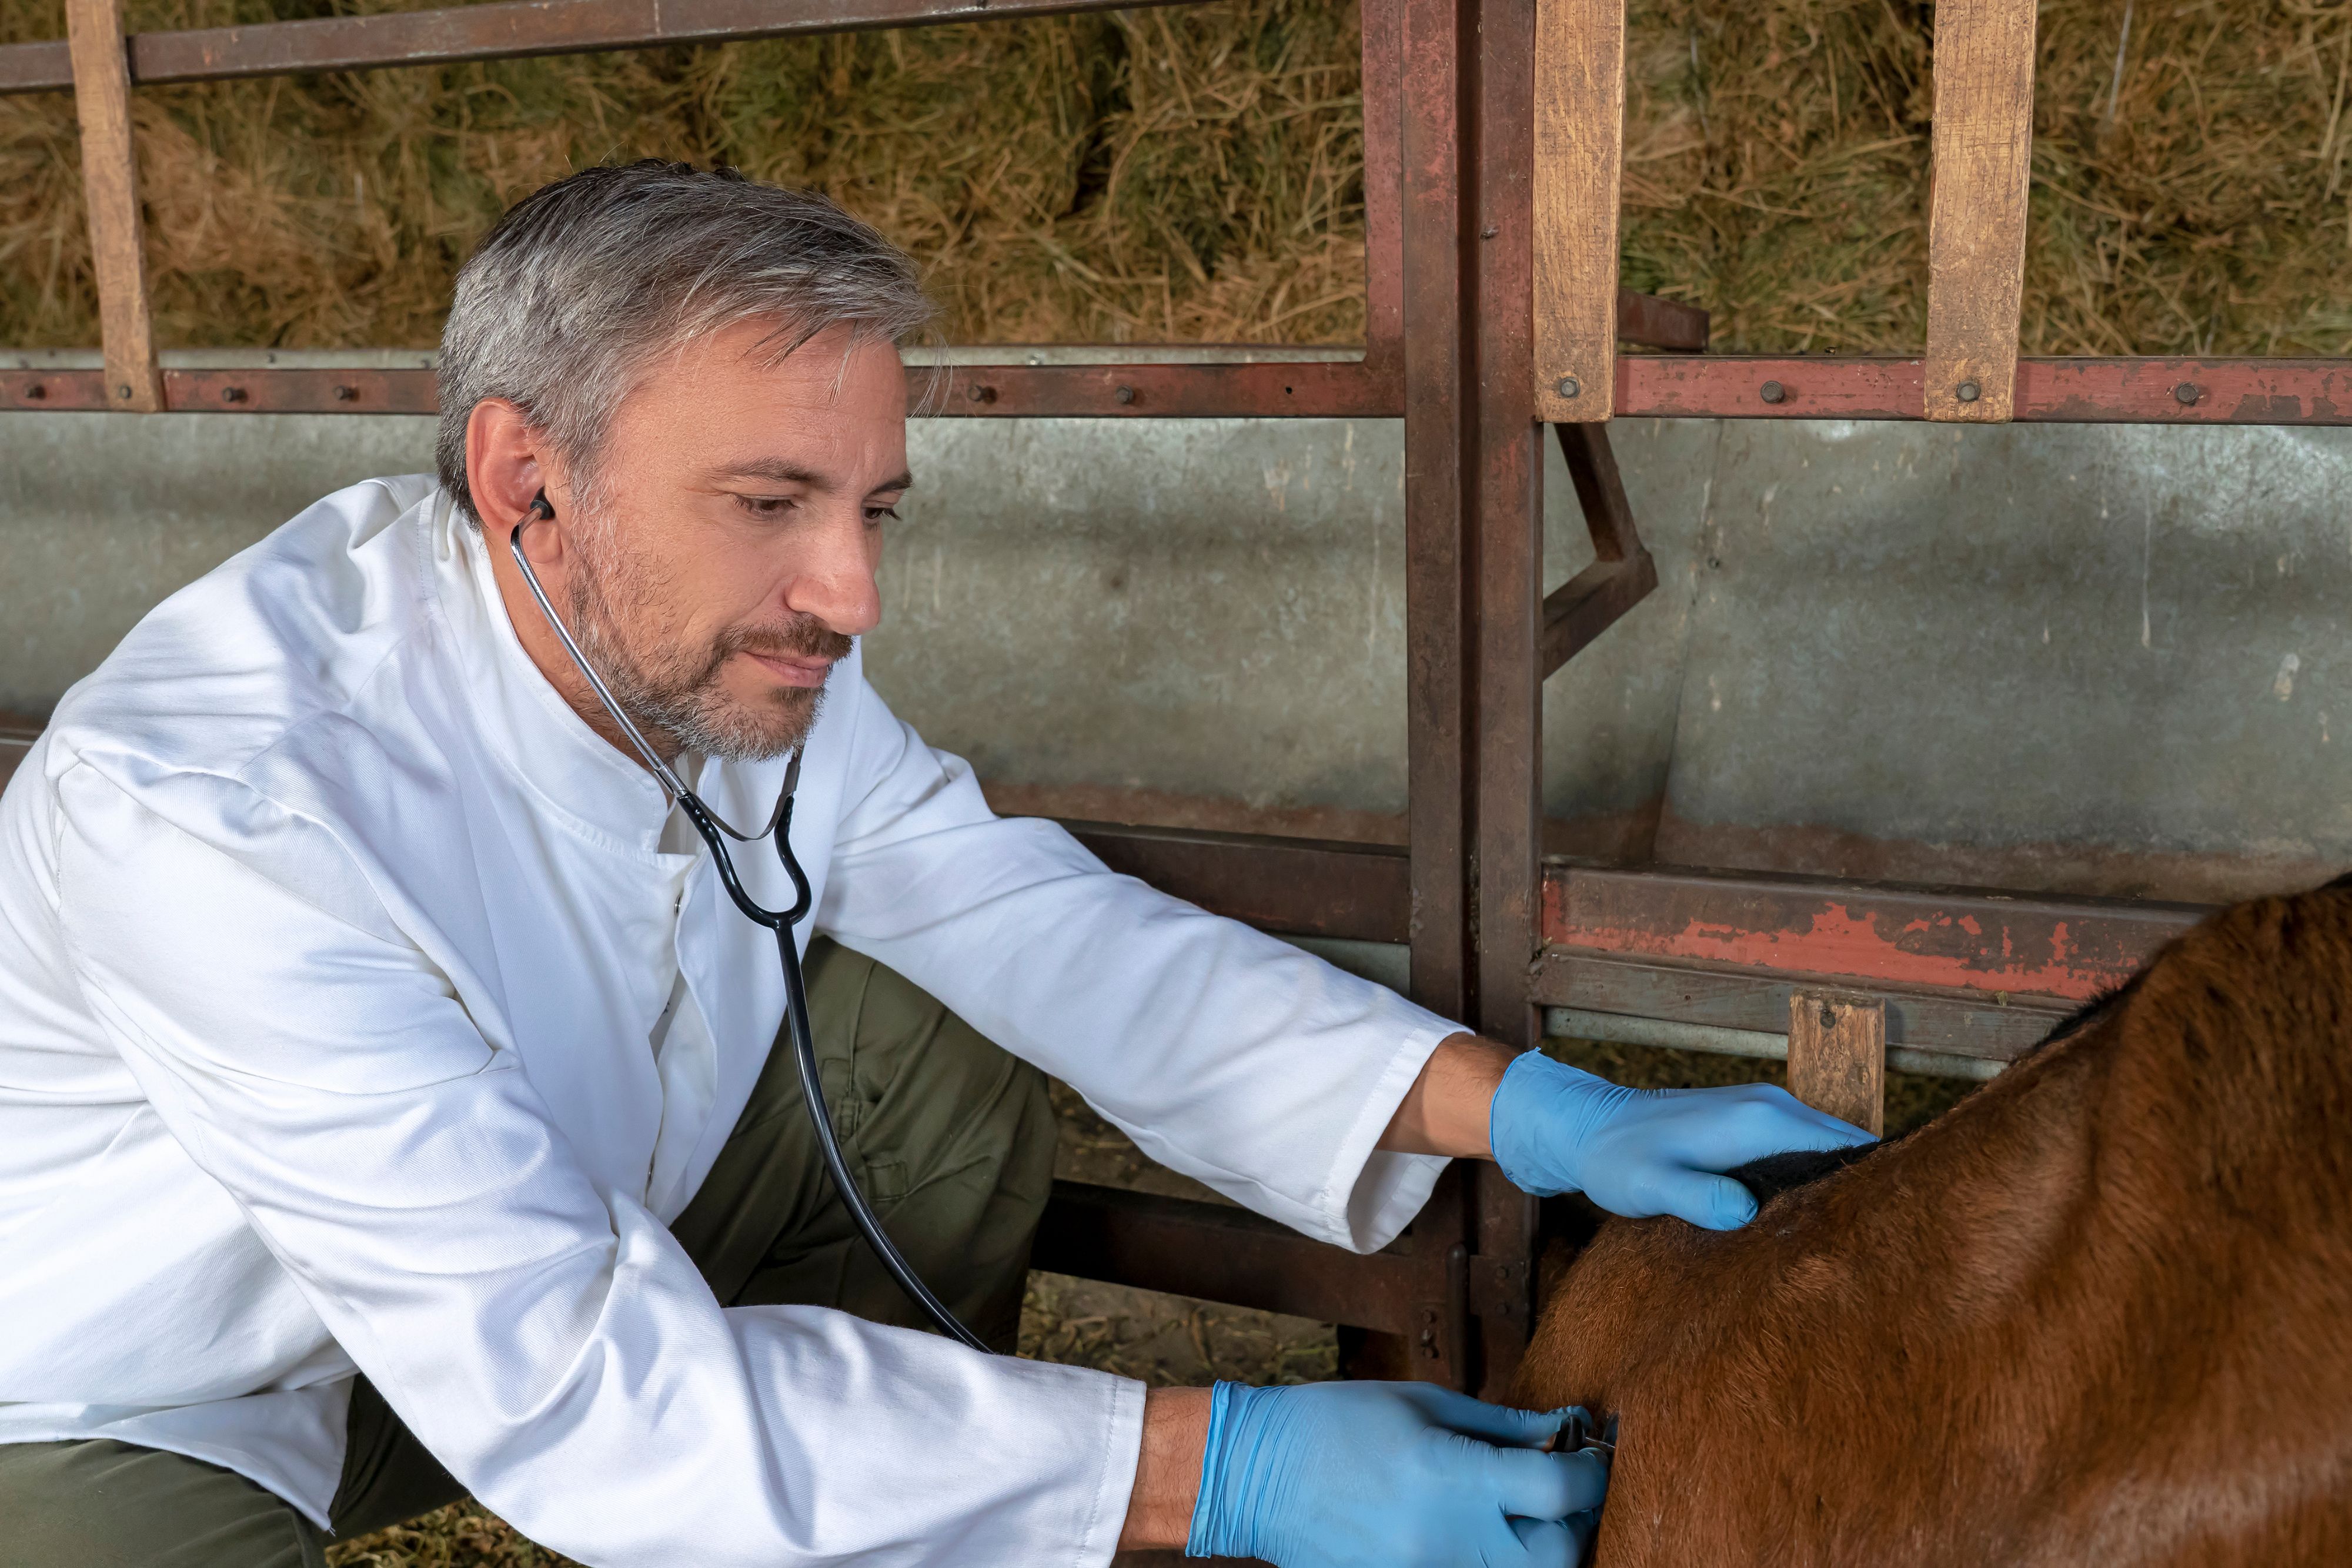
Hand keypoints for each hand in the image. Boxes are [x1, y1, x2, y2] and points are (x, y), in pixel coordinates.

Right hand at [1185, 1380, 1606, 1567]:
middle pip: (1556, 1556)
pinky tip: (1482, 1528)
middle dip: (1575, 1522)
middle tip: (1565, 1489)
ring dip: (1539, 1548)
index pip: (1555, 1491)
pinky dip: (1494, 1559)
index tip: (1590, 1454)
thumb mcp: (1421, 1401)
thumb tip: (1558, 1430)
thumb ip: (1498, 1424)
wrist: (1256, 1476)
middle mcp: (1446, 1538)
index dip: (1589, 1473)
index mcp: (1448, 1475)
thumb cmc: (1334, 1423)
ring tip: (1525, 1511)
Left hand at [1487, 1051, 1874, 1228]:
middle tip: (1879, 1252)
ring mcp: (1763, 1111)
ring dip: (1838, 1188)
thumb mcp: (1652, 1186)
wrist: (1586, 1126)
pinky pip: (1801, 1150)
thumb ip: (1699, 1197)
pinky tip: (1808, 1219)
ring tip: (1851, 1243)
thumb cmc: (1618, 1159)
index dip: (1873, 1189)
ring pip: (1825, 1150)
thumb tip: (1749, 1212)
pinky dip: (1813, 1179)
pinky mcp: (1751, 1123)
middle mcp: (1772, 1107)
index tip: (1892, 1233)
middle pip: (1845, 1149)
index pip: (1846, 1148)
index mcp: (1761, 1120)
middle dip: (1864, 1193)